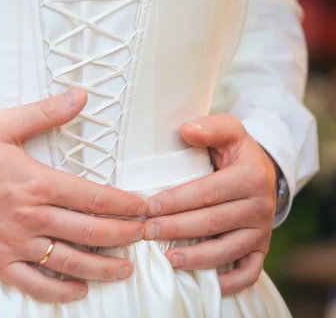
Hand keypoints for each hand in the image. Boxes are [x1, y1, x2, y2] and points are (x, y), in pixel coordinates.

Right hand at [0, 88, 145, 302]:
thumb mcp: (2, 125)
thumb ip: (45, 112)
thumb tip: (81, 96)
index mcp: (36, 183)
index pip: (94, 198)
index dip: (126, 205)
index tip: (144, 206)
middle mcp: (30, 217)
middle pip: (91, 232)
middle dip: (125, 236)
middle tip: (145, 236)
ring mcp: (14, 244)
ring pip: (69, 262)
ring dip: (104, 267)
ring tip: (126, 268)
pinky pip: (34, 284)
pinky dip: (60, 291)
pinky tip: (80, 290)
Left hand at [141, 114, 277, 294]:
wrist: (264, 172)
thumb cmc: (235, 152)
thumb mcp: (229, 131)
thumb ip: (210, 128)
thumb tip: (186, 130)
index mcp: (250, 176)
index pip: (206, 192)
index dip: (175, 200)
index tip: (148, 207)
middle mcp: (260, 206)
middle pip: (212, 222)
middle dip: (176, 229)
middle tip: (146, 233)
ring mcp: (262, 231)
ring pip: (228, 249)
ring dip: (197, 258)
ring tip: (168, 259)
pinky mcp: (261, 249)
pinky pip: (249, 271)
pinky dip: (229, 281)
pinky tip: (205, 283)